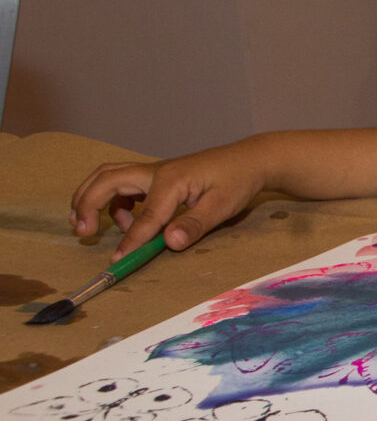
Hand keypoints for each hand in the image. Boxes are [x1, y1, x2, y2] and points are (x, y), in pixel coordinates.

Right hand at [70, 143, 269, 257]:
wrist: (250, 160)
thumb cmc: (237, 181)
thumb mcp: (222, 206)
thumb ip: (195, 225)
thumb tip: (169, 242)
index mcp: (171, 180)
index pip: (145, 216)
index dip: (131, 240)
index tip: (118, 260)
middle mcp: (156, 171)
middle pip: (107, 181)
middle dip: (87, 205)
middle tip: (82, 232)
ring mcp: (154, 171)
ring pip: (108, 176)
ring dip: (92, 197)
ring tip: (89, 225)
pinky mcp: (156, 176)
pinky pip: (121, 182)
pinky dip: (111, 198)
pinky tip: (123, 219)